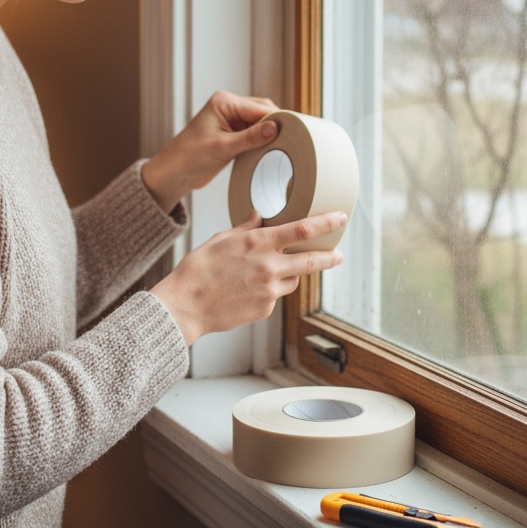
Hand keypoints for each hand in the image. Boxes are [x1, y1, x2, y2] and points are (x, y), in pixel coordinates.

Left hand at [142, 90, 280, 211]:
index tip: (296, 131)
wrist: (174, 172)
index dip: (278, 120)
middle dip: (276, 125)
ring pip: (260, 122)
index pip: (259, 108)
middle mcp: (229, 106)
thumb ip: (251, 137)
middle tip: (292, 140)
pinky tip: (269, 149)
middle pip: (263, 111)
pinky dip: (262, 140)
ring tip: (283, 146)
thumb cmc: (190, 157)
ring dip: (269, 133)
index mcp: (224, 102)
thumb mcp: (223, 148)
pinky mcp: (232, 132)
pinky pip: (254, 132)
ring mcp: (231, 119)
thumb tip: (276, 127)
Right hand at [150, 210, 346, 344]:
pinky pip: (276, 296)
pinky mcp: (265, 309)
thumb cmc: (198, 269)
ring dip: (291, 274)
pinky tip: (249, 289)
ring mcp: (269, 291)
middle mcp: (269, 267)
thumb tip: (259, 218)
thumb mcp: (221, 240)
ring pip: (293, 280)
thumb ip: (246, 229)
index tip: (340, 219)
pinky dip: (270, 290)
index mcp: (258, 243)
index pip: (303, 230)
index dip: (326, 224)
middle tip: (339, 254)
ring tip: (271, 272)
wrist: (185, 305)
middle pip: (312, 260)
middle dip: (330, 256)